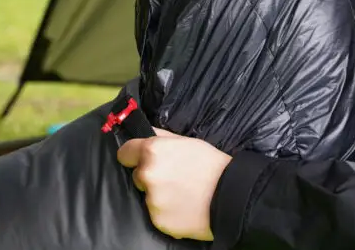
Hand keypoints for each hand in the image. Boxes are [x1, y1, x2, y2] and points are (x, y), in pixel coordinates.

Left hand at [116, 128, 231, 240]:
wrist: (230, 195)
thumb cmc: (210, 164)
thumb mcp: (186, 141)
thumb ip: (161, 137)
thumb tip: (144, 133)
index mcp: (152, 152)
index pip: (124, 153)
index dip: (132, 155)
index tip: (139, 159)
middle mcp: (147, 175)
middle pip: (137, 175)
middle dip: (150, 176)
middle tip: (173, 177)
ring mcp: (151, 200)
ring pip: (148, 195)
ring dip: (159, 194)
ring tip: (182, 193)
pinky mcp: (158, 220)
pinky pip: (156, 213)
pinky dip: (167, 211)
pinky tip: (183, 206)